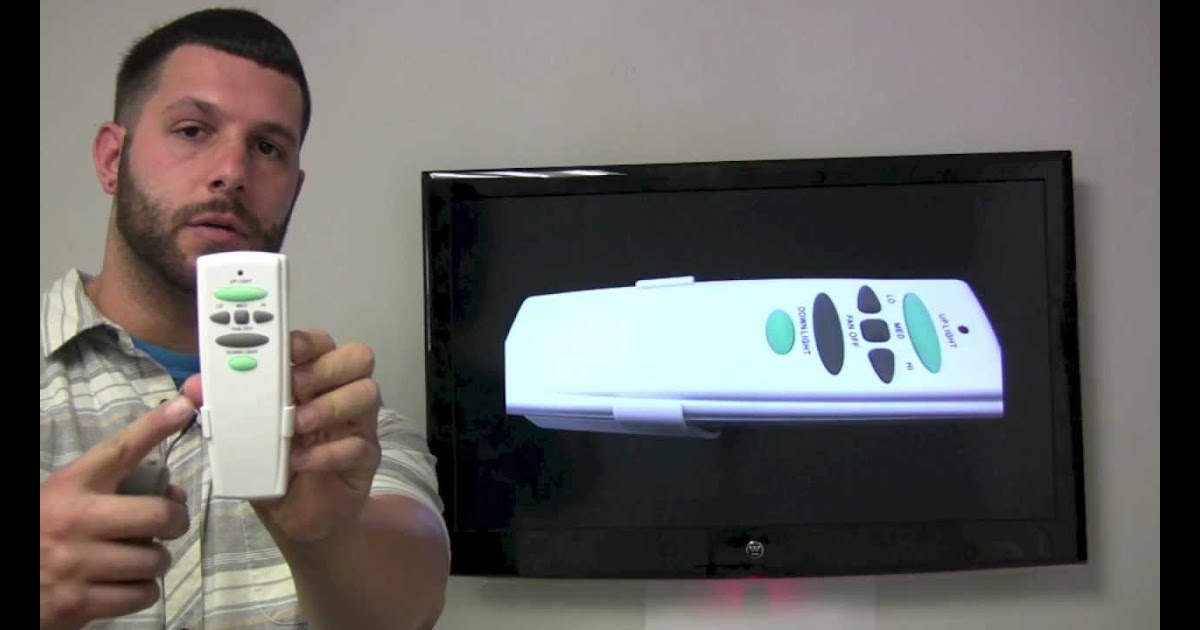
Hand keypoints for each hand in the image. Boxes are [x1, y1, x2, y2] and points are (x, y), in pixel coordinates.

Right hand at [40, 395, 194, 628]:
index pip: (119, 450)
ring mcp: (76, 563)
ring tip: (136, 558)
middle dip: (173, 521)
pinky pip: (142, 595)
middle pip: (157, 515)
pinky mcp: (79, 602)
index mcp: (72, 486)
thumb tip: (175, 494)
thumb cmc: (45, 530)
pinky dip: (141, 591)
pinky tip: (123, 584)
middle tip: (166, 525)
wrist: (6, 576)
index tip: (182, 406)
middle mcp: (75, 520)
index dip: (154, 426)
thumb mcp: (69, 496)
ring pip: (154, 560)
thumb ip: (117, 488)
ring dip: (155, 561)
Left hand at [189, 330, 382, 544]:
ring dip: (330, 406)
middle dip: (326, 367)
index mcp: (311, 378)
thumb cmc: (272, 464)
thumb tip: (195, 387)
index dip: (307, 341)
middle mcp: (339, 392)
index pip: (321, 343)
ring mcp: (358, 424)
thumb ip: (222, 408)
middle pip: (357, 357)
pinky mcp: (366, 457)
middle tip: (296, 388)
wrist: (296, 516)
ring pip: (367, 393)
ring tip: (296, 427)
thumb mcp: (242, 436)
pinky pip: (359, 444)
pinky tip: (299, 463)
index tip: (286, 350)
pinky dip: (326, 453)